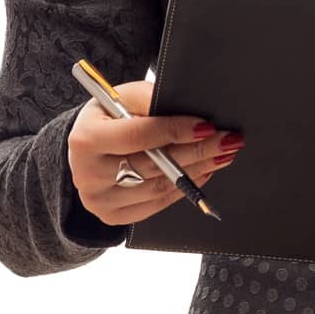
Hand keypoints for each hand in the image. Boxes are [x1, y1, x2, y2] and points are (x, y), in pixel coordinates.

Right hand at [66, 80, 243, 224]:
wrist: (87, 149)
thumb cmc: (110, 117)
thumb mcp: (124, 97)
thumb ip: (151, 101)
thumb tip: (190, 111)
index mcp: (86, 138)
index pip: (139, 135)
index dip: (176, 131)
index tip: (207, 126)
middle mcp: (88, 173)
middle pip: (153, 165)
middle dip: (197, 151)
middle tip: (228, 140)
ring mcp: (100, 200)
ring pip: (159, 186)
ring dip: (198, 170)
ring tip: (222, 154)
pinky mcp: (113, 216)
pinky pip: (157, 203)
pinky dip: (184, 189)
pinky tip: (203, 172)